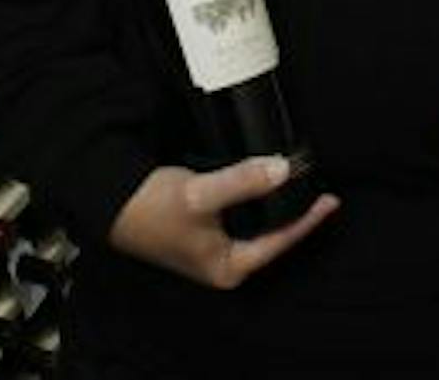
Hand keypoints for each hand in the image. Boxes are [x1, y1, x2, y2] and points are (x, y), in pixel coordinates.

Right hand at [106, 156, 339, 289]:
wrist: (109, 199)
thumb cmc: (149, 207)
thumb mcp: (201, 194)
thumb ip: (243, 182)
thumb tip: (282, 169)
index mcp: (227, 267)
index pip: (279, 242)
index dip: (306, 220)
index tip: (329, 200)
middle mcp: (223, 262)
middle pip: (271, 236)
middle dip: (293, 212)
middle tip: (318, 188)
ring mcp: (213, 247)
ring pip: (257, 224)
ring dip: (275, 203)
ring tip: (298, 183)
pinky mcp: (203, 229)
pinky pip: (241, 214)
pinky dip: (255, 198)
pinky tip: (263, 181)